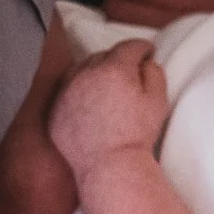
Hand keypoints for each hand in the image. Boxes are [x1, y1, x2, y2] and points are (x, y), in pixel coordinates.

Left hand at [49, 40, 170, 172]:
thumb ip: (154, 73)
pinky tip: (88, 101)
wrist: (109, 166)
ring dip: (94, 71)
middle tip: (129, 70)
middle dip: (118, 59)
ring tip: (106, 83)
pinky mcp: (55, 110)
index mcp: (114, 68)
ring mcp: (66, 91)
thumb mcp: (157, 101)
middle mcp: (86, 74)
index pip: (129, 47)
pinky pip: (67, 90)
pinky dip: (78, 90)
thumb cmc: (137, 135)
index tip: (148, 52)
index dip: (142, 48)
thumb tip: (146, 62)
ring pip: (81, 69)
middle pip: (103, 55)